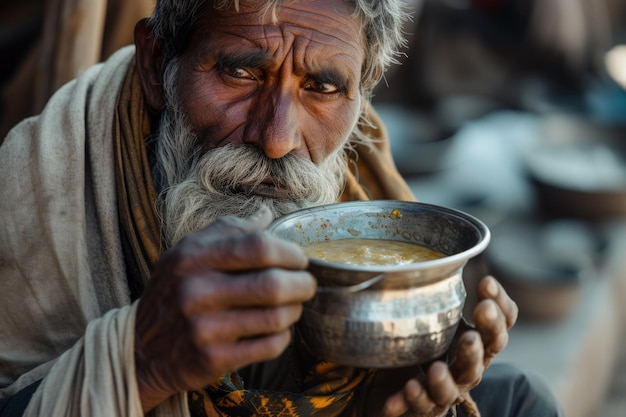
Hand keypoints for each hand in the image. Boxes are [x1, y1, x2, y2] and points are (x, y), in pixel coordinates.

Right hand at [133, 206, 315, 411]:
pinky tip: (277, 330)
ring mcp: (203, 327)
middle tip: (307, 284)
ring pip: (276, 317)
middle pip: (273, 284)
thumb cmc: (174, 291)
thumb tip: (266, 214)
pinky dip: (283, 337)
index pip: (258, 246)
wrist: (140, 349)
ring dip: (295, 311)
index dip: (290, 252)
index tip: (300, 259)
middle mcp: (196, 290)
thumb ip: (228, 230)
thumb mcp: (188, 252)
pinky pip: (269, 346)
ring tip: (293, 307)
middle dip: (302, 284)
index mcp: (193, 256)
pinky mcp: (212, 359)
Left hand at [367, 276, 517, 416]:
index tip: (485, 281)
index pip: (500, 324)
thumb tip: (440, 257)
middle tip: (475, 326)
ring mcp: (446, 389)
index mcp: (476, 342)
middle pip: (483, 354)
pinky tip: (408, 387)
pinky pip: (422, 407)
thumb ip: (440, 295)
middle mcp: (468, 366)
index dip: (500, 305)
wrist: (398, 390)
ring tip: (435, 368)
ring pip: (454, 386)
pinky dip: (416, 398)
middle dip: (482, 339)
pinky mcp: (422, 408)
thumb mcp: (435, 318)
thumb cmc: (424, 348)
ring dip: (447, 377)